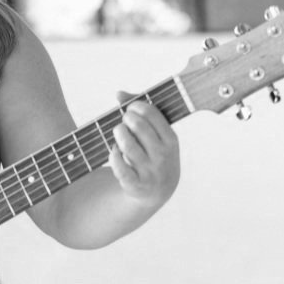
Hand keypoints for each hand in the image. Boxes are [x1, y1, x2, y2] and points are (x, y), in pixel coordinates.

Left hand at [108, 91, 179, 206]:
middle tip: (124, 120)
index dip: (137, 106)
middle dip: (126, 119)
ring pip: (127, 145)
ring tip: (118, 132)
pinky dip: (113, 155)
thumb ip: (141, 112)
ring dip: (118, 134)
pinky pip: (118, 166)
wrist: (157, 191)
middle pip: (138, 127)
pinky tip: (114, 151)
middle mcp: (162, 155)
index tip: (130, 108)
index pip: (152, 114)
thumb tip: (118, 93)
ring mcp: (149, 171)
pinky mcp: (135, 184)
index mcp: (171, 140)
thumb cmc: (155, 155)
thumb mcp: (158, 136)